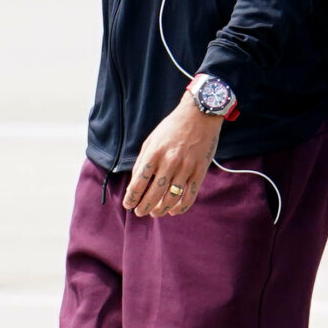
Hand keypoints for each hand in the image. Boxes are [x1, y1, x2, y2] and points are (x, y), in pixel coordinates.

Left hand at [124, 103, 220, 217]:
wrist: (199, 115)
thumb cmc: (172, 128)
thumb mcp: (151, 140)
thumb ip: (142, 162)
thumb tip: (135, 184)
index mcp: (154, 153)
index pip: (139, 182)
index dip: (132, 197)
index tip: (128, 205)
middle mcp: (170, 161)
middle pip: (154, 193)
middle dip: (145, 207)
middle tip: (140, 213)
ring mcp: (186, 167)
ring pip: (172, 197)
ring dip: (161, 209)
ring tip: (155, 213)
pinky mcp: (200, 171)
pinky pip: (190, 195)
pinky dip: (182, 207)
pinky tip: (174, 211)